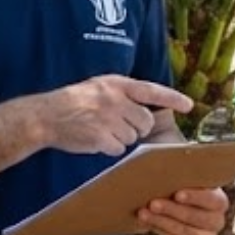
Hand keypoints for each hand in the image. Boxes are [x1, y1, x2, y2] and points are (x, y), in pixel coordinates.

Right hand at [43, 76, 192, 156]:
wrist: (46, 116)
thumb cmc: (72, 103)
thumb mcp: (98, 88)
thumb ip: (121, 96)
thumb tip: (144, 113)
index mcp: (116, 84)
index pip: (151, 91)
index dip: (172, 99)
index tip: (188, 106)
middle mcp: (115, 100)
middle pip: (145, 122)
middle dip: (137, 128)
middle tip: (118, 126)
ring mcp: (109, 119)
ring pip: (132, 138)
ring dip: (120, 139)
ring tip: (100, 130)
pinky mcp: (101, 137)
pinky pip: (118, 150)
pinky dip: (108, 149)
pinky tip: (95, 140)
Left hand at [138, 186, 228, 234]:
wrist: (178, 208)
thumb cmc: (182, 188)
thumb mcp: (185, 181)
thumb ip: (182, 177)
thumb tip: (165, 169)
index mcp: (219, 202)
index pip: (212, 200)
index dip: (195, 197)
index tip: (177, 194)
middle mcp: (217, 221)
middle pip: (196, 218)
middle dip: (172, 210)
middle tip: (153, 203)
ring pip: (185, 232)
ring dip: (162, 222)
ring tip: (143, 214)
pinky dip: (162, 233)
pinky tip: (149, 224)